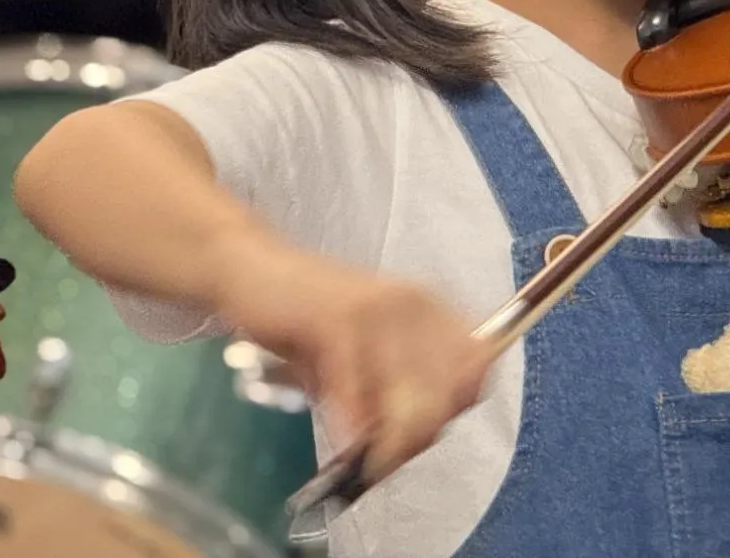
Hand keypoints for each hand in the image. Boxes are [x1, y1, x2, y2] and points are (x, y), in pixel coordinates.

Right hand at [215, 241, 493, 483]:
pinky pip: (356, 384)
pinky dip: (351, 418)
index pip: (477, 363)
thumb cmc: (309, 323)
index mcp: (429, 308)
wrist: (252, 271)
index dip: (459, 403)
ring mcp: (377, 308)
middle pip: (447, 387)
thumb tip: (411, 446)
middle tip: (388, 458)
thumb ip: (394, 393)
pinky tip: (344, 435)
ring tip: (366, 457)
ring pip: (407, 392)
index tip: (430, 432)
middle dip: (420, 431)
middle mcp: (414, 303)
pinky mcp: (335, 318)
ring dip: (388, 435)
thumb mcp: (363, 358)